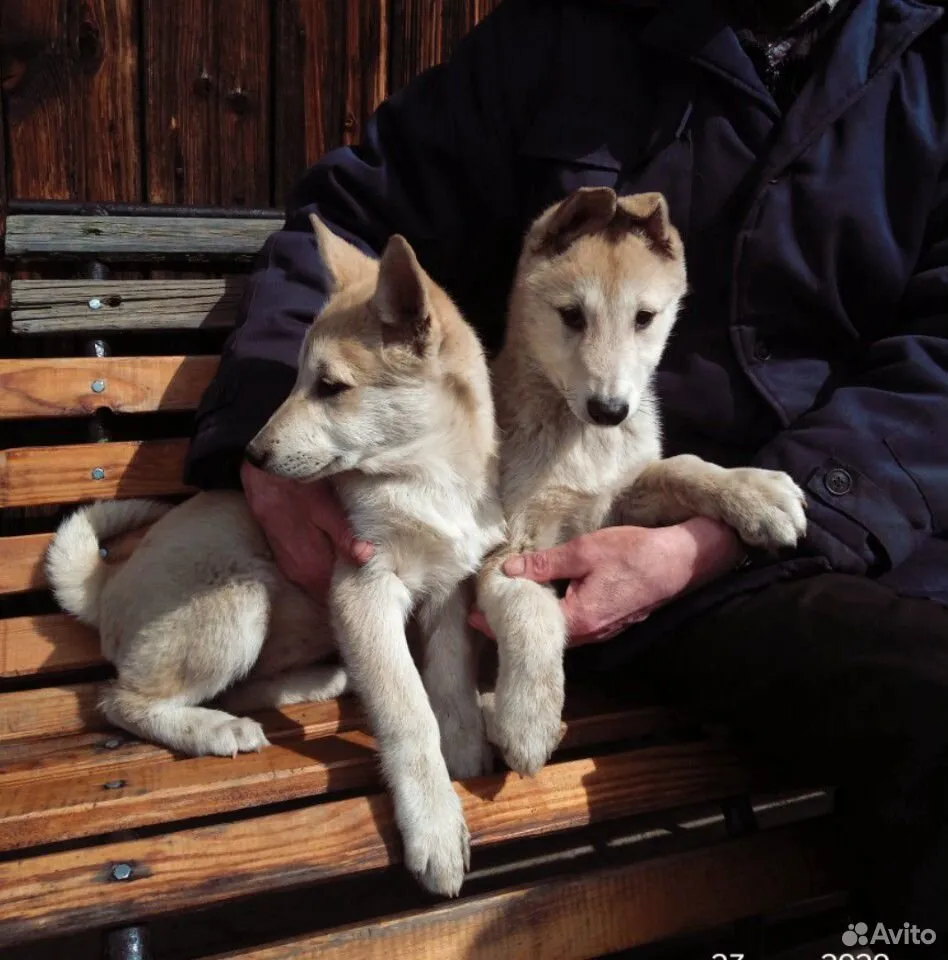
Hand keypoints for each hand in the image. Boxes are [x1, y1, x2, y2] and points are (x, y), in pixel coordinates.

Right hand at [241, 460, 373, 593]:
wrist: (263, 479)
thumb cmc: (297, 490)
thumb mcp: (326, 509)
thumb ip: (345, 536)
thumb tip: (366, 557)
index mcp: (312, 567)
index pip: (337, 597)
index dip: (357, 592)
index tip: (375, 585)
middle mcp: (300, 575)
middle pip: (328, 594)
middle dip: (349, 588)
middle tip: (372, 579)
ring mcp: (291, 569)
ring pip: (318, 586)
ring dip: (336, 581)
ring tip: (358, 570)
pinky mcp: (286, 560)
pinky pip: (309, 576)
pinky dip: (324, 572)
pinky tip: (337, 560)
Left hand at [469, 517, 743, 645]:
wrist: (683, 560)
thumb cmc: (636, 553)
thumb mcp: (585, 551)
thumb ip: (546, 563)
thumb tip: (510, 569)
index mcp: (579, 620)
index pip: (528, 628)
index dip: (498, 622)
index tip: (472, 616)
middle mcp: (590, 633)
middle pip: (542, 633)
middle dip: (513, 622)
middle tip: (484, 608)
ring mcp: (602, 630)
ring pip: (559, 629)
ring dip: (534, 618)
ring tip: (508, 603)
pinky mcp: (611, 620)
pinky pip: (575, 622)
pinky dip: (555, 613)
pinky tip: (545, 598)